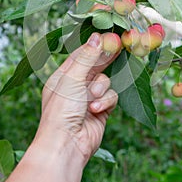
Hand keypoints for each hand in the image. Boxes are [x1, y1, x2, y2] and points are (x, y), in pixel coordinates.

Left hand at [38, 32, 118, 163]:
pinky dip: (105, 102)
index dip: (95, 45)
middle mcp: (75, 85)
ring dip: (101, 89)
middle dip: (105, 59)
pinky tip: (96, 110)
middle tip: (120, 47)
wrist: (67, 145)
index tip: (109, 36)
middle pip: (95, 66)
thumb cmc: (62, 110)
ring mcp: (88, 97)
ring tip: (92, 99)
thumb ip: (87, 58)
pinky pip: (111, 97)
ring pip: (105, 81)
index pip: (81, 54)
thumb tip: (96, 37)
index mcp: (63, 76)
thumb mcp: (72, 79)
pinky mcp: (101, 109)